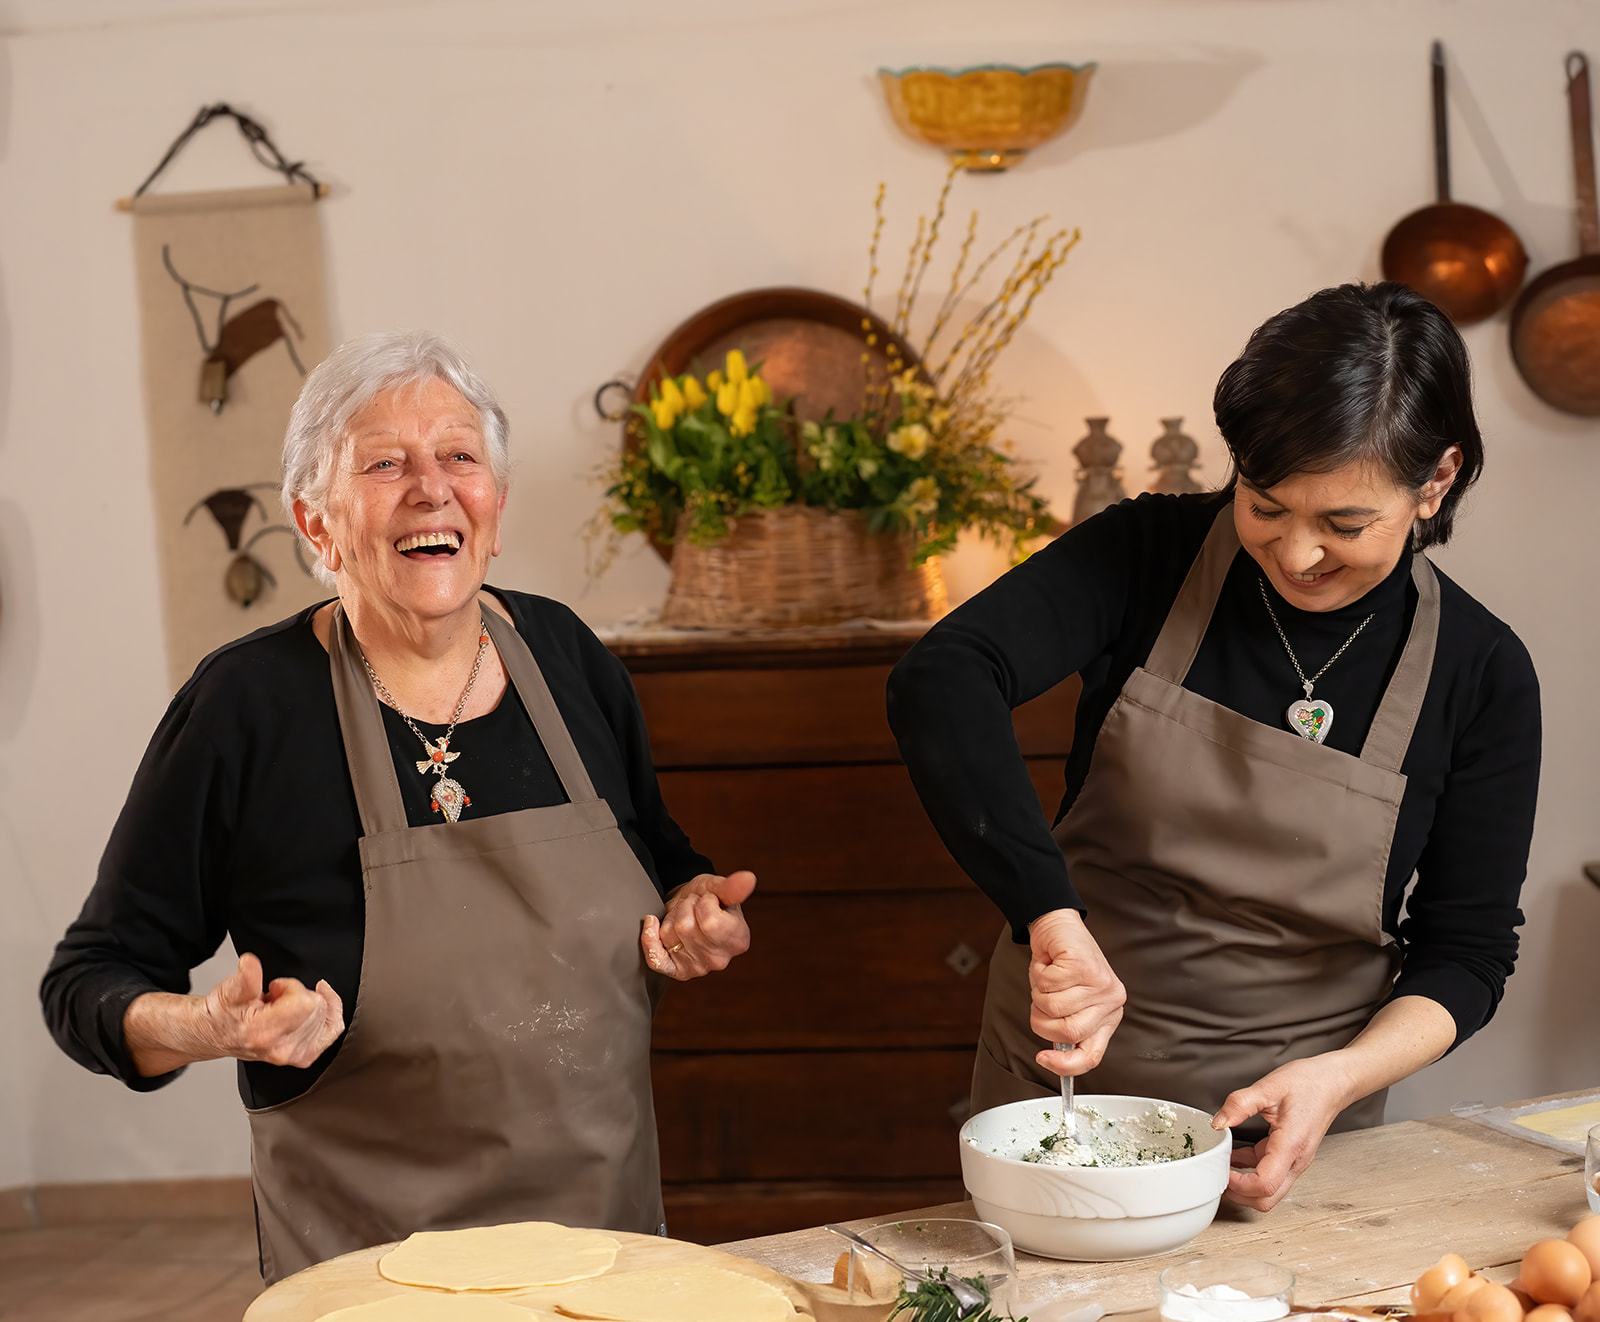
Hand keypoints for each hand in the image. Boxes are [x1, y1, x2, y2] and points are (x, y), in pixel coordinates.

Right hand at [201, 952, 344, 1067]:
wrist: (213, 1035)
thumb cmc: (221, 1014)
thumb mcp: (228, 991)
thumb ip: (244, 977)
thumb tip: (249, 963)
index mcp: (264, 1032)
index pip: (305, 1003)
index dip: (292, 987)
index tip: (276, 987)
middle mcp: (282, 1048)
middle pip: (318, 1008)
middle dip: (300, 994)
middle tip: (276, 997)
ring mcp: (293, 1055)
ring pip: (327, 1017)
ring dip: (309, 1006)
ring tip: (283, 1007)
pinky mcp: (301, 1056)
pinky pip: (332, 1032)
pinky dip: (330, 1015)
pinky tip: (317, 1006)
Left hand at [641, 871, 754, 980]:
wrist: (690, 907)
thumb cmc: (708, 897)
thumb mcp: (718, 887)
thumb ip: (732, 886)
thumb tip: (748, 879)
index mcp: (738, 940)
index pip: (710, 921)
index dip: (704, 903)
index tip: (709, 900)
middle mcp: (720, 959)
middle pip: (686, 927)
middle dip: (686, 908)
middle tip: (694, 908)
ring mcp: (698, 968)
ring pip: (669, 936)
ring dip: (671, 920)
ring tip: (684, 917)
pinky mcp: (677, 972)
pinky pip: (656, 959)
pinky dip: (650, 940)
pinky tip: (653, 924)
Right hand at [1028, 908, 1124, 1078]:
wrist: (1059, 927)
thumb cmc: (1061, 966)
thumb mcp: (1068, 1003)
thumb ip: (1067, 1028)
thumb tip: (1052, 1057)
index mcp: (1108, 1016)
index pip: (1092, 1055)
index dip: (1065, 1064)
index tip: (1043, 1058)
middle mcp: (1111, 1001)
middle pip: (1069, 1032)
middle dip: (1042, 1019)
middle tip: (1041, 1001)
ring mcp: (1100, 983)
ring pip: (1054, 1007)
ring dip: (1038, 993)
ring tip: (1047, 979)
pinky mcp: (1084, 965)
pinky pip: (1048, 984)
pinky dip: (1038, 974)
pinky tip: (1048, 964)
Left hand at [1210, 1054, 1348, 1210]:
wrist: (1332, 1082)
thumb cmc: (1309, 1084)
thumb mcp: (1269, 1087)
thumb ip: (1240, 1104)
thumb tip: (1218, 1122)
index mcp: (1291, 1146)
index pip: (1265, 1184)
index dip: (1239, 1185)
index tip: (1221, 1172)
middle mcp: (1296, 1160)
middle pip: (1267, 1199)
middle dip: (1240, 1194)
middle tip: (1218, 1175)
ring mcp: (1295, 1161)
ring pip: (1269, 1191)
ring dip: (1244, 1185)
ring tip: (1222, 1166)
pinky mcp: (1291, 1156)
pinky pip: (1269, 1174)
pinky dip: (1250, 1170)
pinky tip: (1235, 1155)